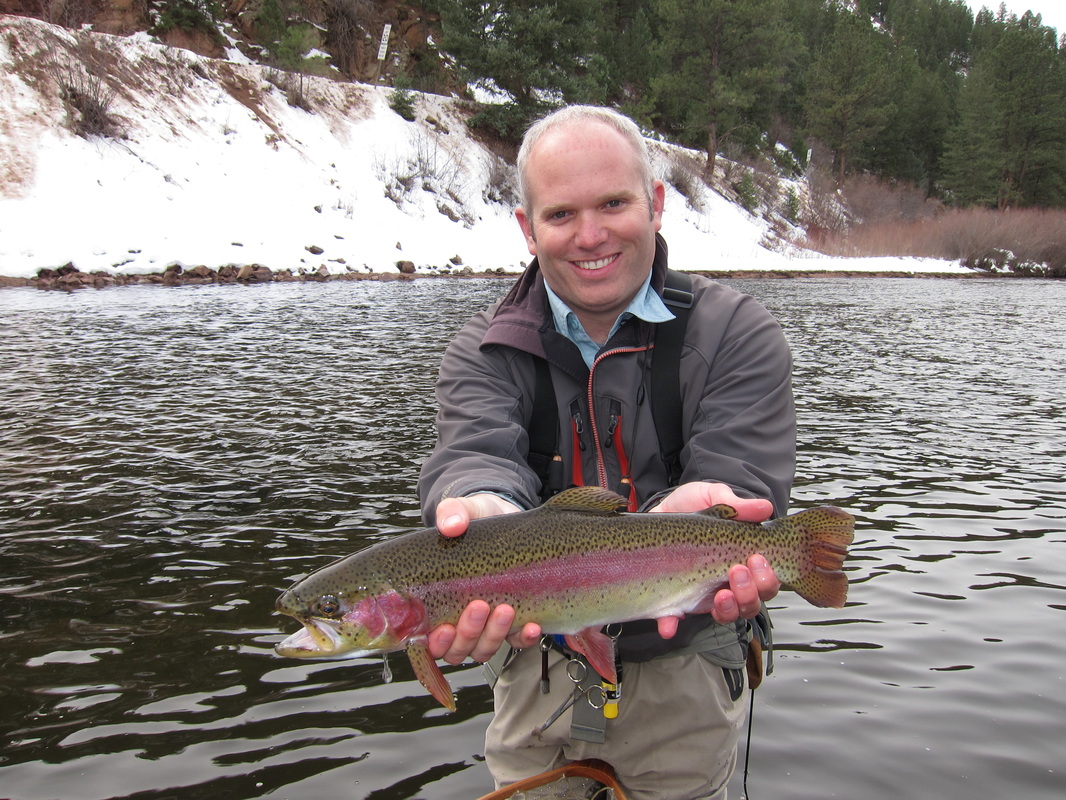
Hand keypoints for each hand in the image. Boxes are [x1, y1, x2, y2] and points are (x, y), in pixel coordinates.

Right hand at [429, 493, 532, 662]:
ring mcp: (487, 624)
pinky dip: (523, 638)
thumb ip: (452, 513)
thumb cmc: (477, 520)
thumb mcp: (464, 511)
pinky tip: (531, 626)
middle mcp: (459, 620)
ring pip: (484, 648)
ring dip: (494, 635)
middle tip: (479, 606)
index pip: (427, 640)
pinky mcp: (513, 619)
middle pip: (458, 649)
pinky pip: (516, 641)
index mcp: (435, 602)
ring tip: (505, 609)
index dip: (435, 643)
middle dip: (468, 633)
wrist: (507, 517)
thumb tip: (450, 524)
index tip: (444, 628)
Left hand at [650, 482, 778, 632]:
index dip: (767, 578)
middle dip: (750, 593)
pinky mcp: (676, 597)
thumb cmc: (692, 504)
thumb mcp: (713, 497)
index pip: (767, 581)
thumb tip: (765, 507)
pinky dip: (672, 624)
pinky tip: (669, 624)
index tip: (757, 559)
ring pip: (726, 614)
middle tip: (737, 571)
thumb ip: (736, 504)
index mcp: (744, 560)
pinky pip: (676, 619)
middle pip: (751, 603)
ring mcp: (705, 592)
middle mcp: (729, 581)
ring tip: (720, 595)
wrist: (659, 507)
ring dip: (727, 609)